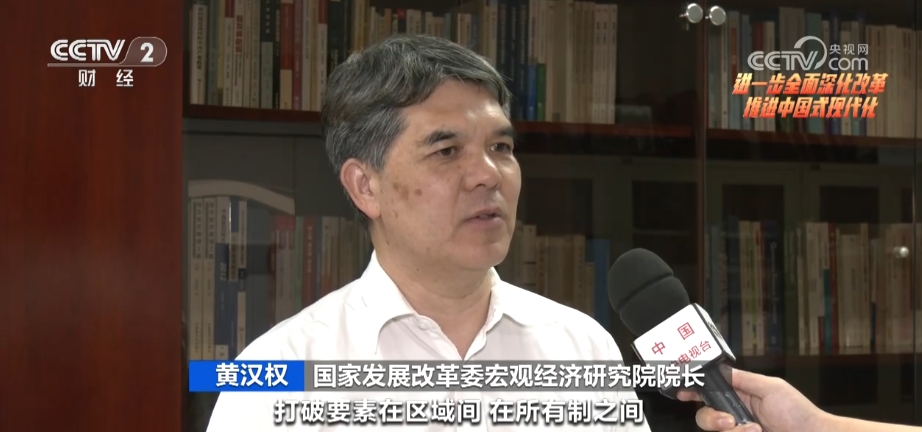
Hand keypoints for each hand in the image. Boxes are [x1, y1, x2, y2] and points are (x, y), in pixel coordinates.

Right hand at [676, 368, 827, 431]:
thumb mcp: (771, 387)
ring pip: (715, 430)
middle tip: (728, 421)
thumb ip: (742, 379)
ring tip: (754, 431)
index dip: (693, 390)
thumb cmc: (798, 413)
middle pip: (704, 416)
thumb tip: (718, 370)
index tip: (682, 392)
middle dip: (711, 418)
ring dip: (732, 431)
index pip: (710, 392)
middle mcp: (736, 417)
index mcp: (740, 397)